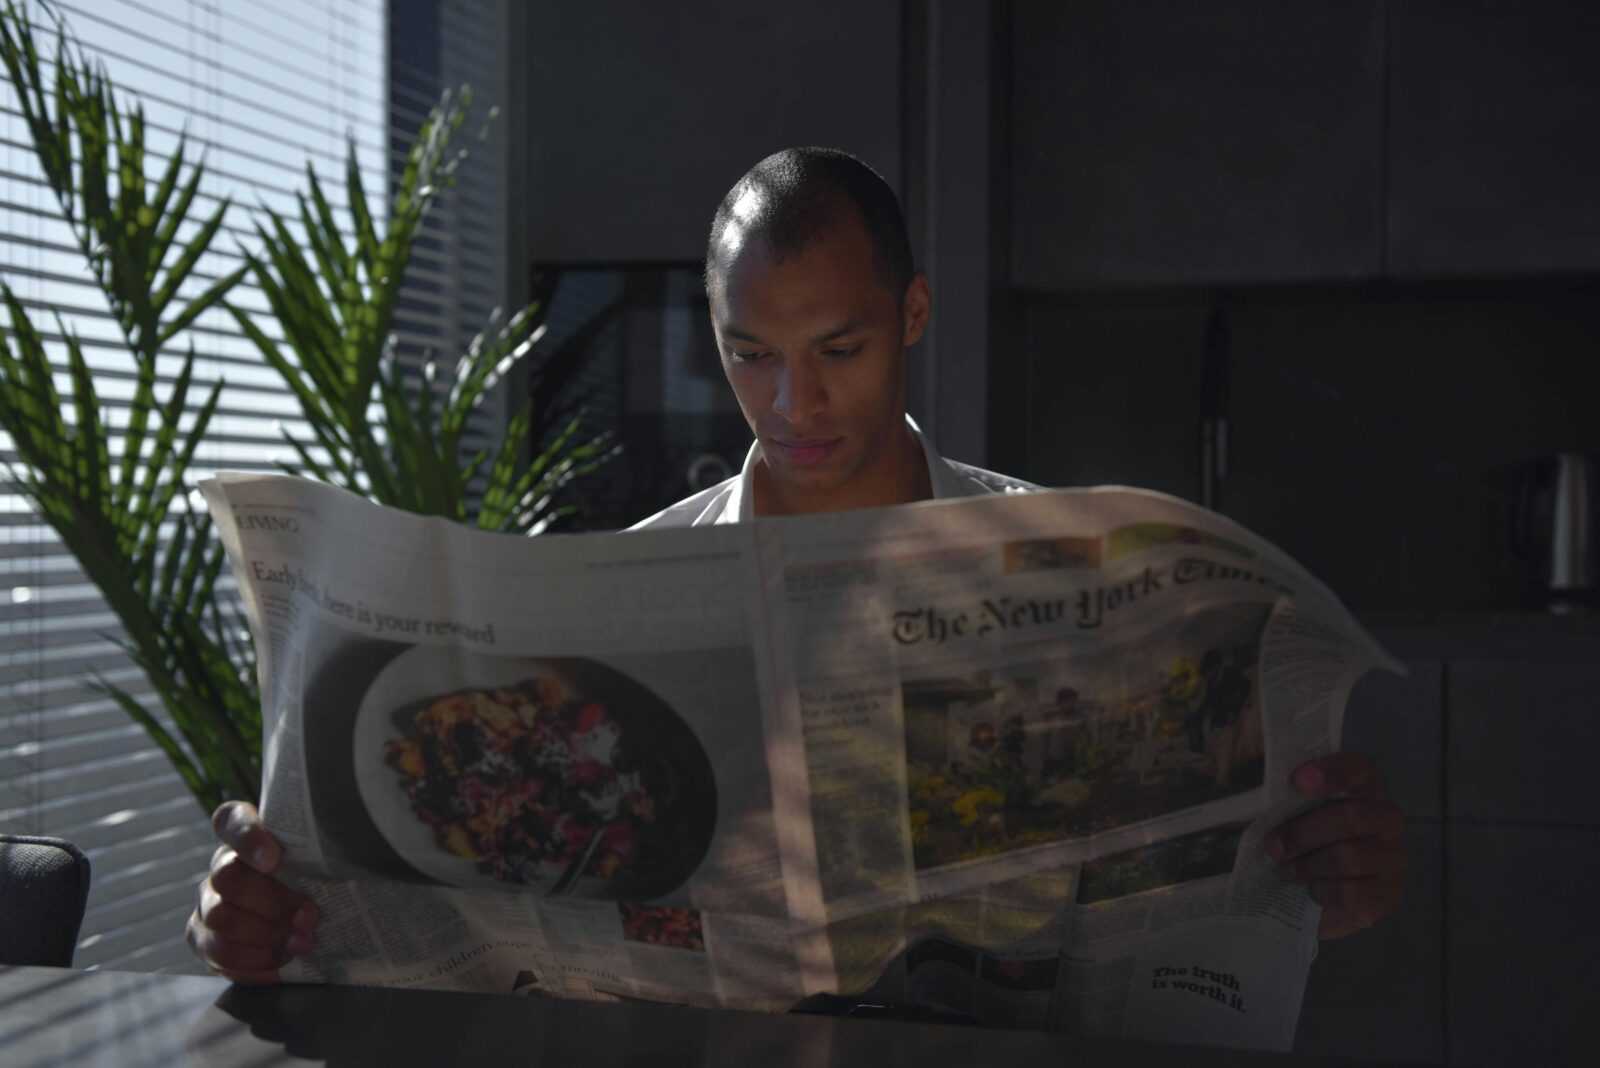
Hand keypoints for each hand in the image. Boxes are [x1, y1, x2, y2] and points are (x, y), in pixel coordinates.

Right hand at [185, 800, 318, 982]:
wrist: (309, 925)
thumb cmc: (320, 882)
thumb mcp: (324, 860)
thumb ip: (323, 851)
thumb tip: (351, 852)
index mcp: (247, 836)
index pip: (231, 820)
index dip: (247, 837)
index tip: (275, 859)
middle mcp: (222, 866)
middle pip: (228, 877)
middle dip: (271, 902)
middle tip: (308, 915)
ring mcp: (209, 903)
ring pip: (220, 917)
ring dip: (265, 934)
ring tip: (302, 942)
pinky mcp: (205, 939)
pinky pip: (218, 953)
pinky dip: (254, 960)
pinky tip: (282, 959)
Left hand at [1265, 753, 1405, 939]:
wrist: (1314, 897)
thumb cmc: (1305, 845)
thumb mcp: (1295, 817)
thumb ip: (1289, 802)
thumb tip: (1266, 797)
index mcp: (1365, 791)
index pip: (1361, 770)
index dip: (1333, 772)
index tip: (1297, 780)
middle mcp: (1387, 820)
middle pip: (1352, 817)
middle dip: (1304, 832)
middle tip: (1273, 846)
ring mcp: (1393, 859)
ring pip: (1349, 857)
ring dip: (1308, 865)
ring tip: (1287, 870)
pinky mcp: (1387, 896)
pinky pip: (1352, 892)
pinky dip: (1323, 891)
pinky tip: (1312, 889)